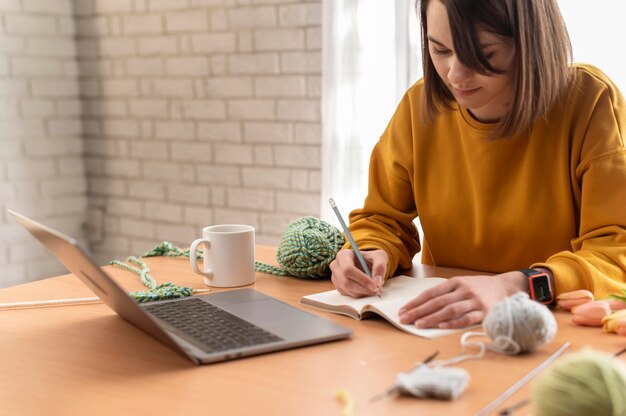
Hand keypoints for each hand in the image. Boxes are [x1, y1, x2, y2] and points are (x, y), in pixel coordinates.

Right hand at [330, 249, 387, 296]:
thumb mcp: (379, 257)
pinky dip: (360, 294)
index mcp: (343, 255)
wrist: (367, 263)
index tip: (374, 285)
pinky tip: (367, 289)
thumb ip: (380, 267)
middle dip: (363, 288)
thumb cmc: (371, 258)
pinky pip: (348, 294)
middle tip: (376, 290)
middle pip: (346, 282)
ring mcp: (335, 277)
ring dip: (362, 292)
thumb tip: (377, 282)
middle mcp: (336, 266)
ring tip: (375, 289)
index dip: (361, 279)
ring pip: (347, 290)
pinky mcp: (339, 286)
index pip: (348, 269)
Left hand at [398, 271, 528, 328]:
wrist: (506, 287)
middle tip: (405, 319)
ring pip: (450, 309)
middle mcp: (463, 290)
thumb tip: (421, 306)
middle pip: (437, 302)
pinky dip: (454, 322)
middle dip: (419, 311)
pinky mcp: (485, 312)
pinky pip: (467, 318)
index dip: (416, 302)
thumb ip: (446, 293)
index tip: (403, 310)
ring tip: (419, 324)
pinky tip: (442, 326)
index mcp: (455, 282)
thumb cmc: (479, 288)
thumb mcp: (462, 284)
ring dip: (433, 317)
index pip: (431, 293)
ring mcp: (474, 301)